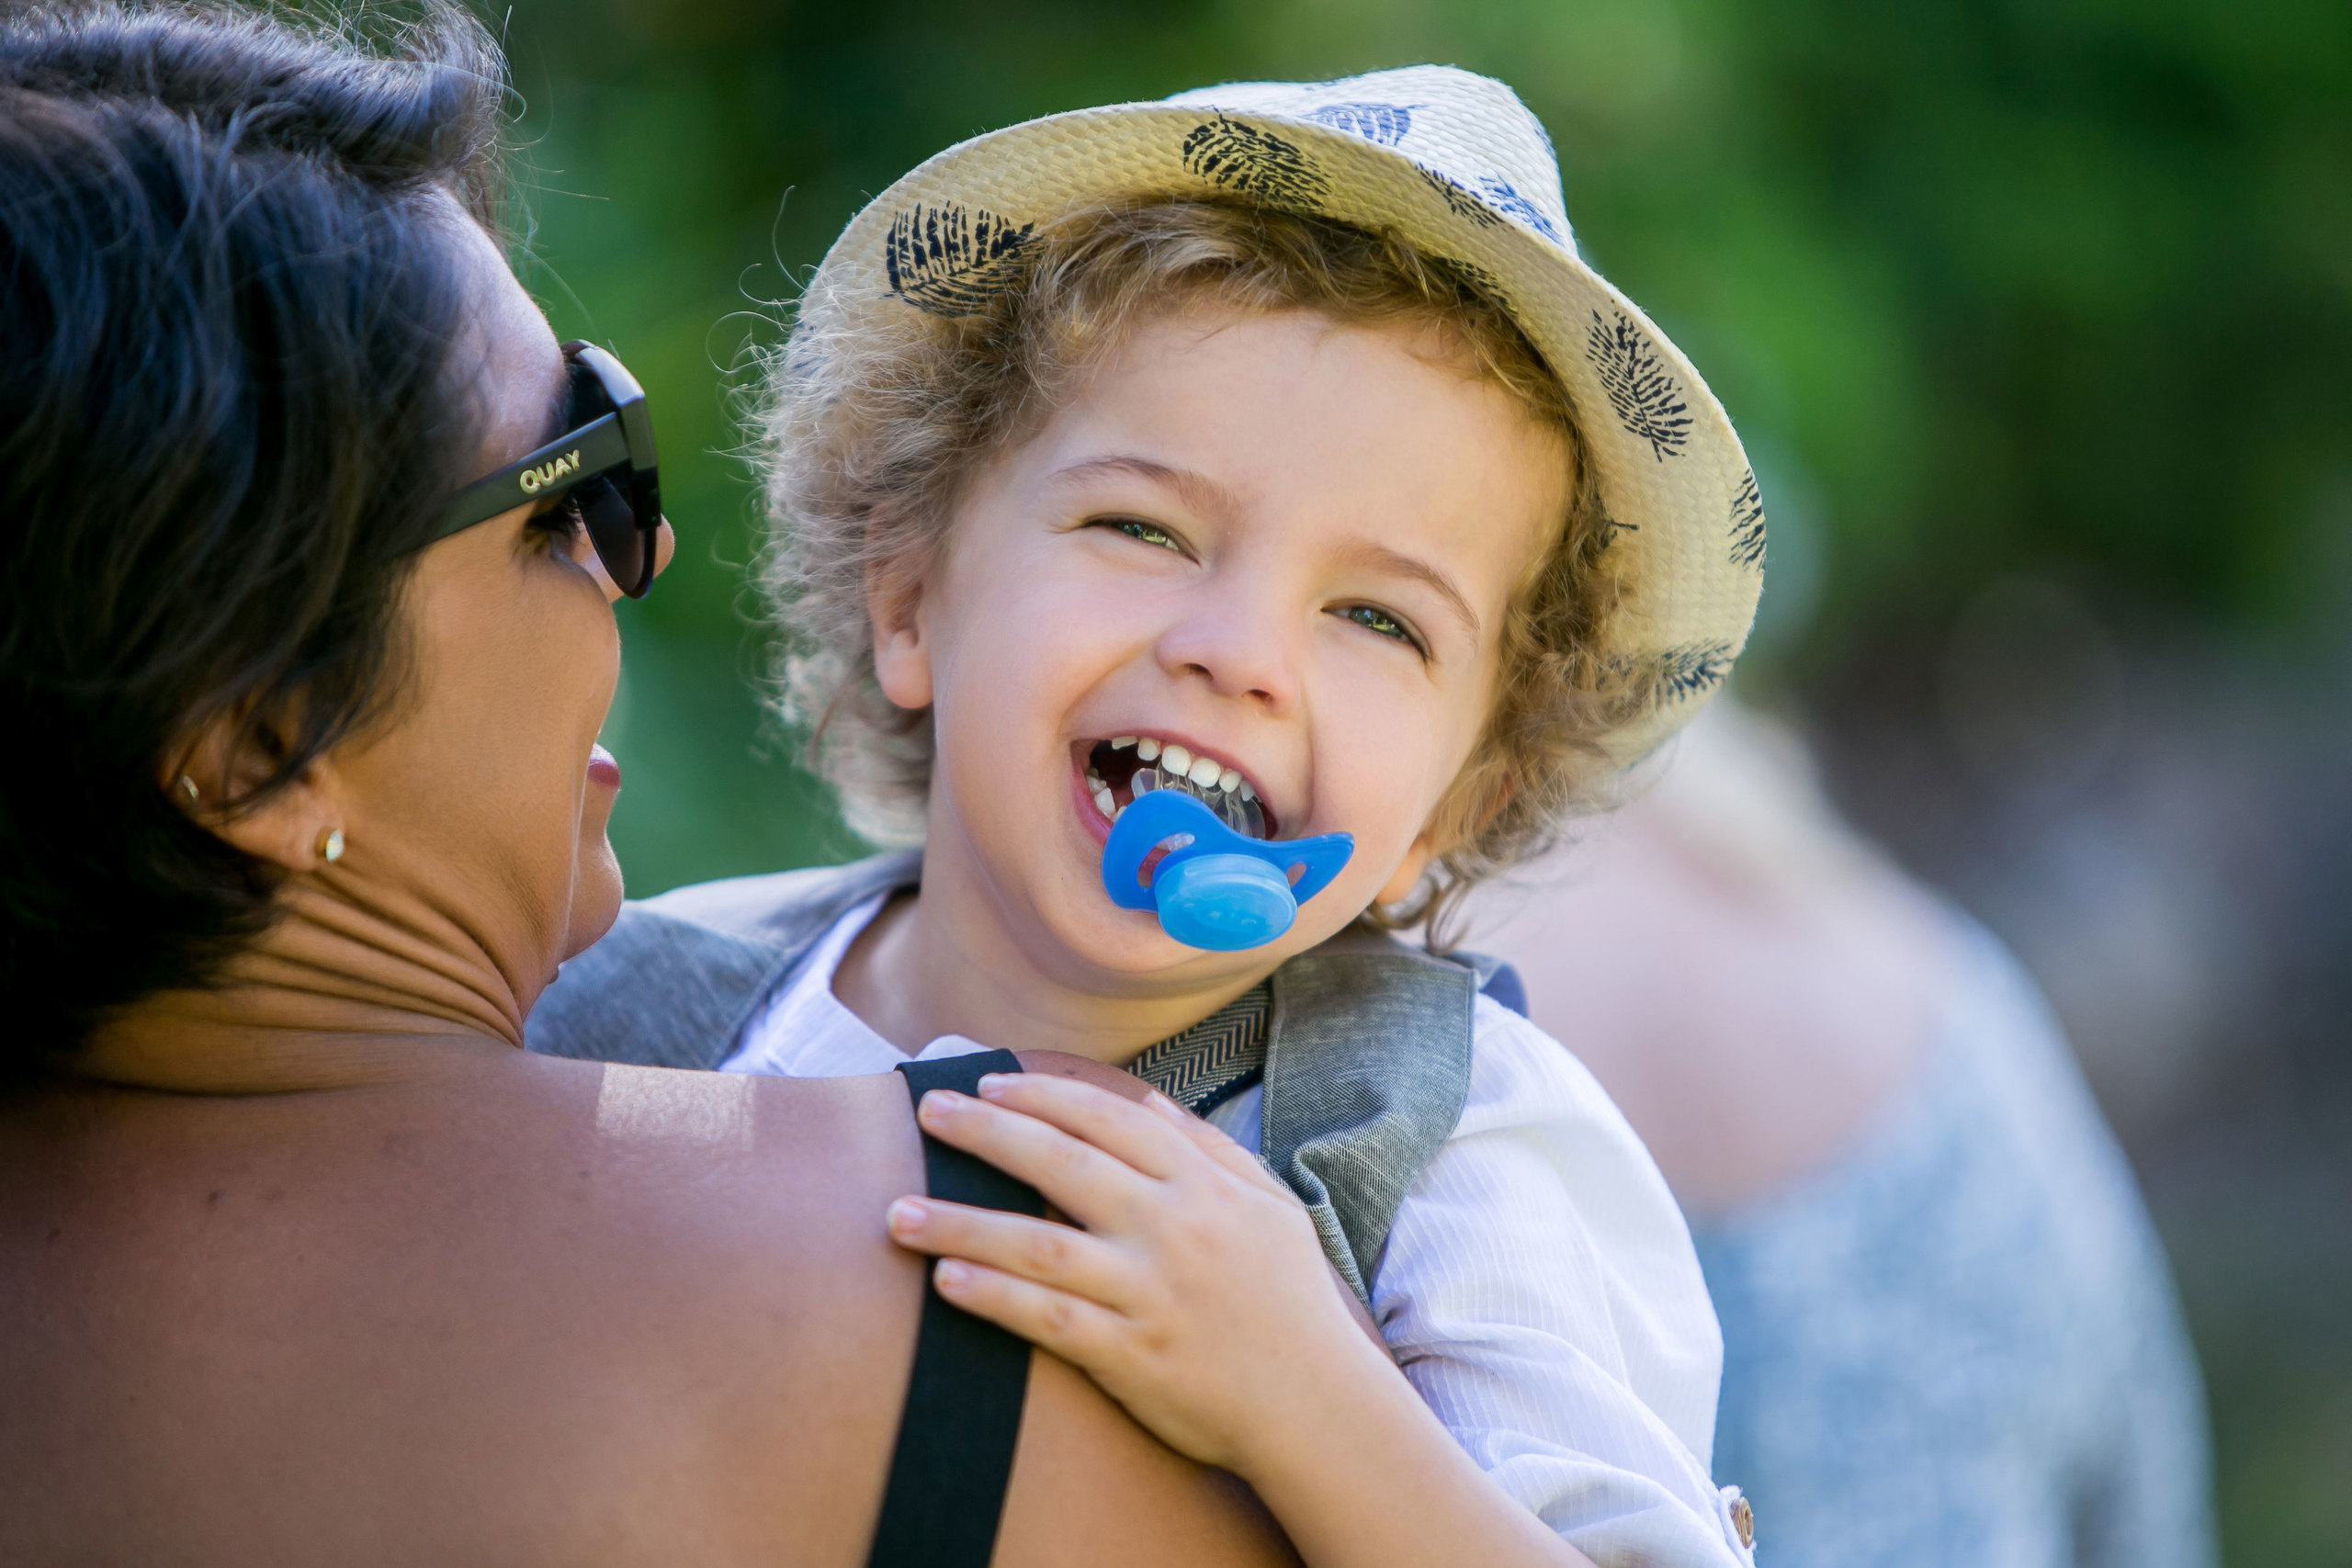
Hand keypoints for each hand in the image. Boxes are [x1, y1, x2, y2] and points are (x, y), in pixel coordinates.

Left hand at [884, 1072, 1395, 1477]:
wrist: (1319, 1407)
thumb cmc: (1291, 1304)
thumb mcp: (1270, 1207)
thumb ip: (1208, 1148)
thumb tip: (1148, 1101)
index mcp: (1202, 1185)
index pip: (1107, 1118)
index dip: (1041, 1094)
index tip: (988, 1082)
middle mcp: (1172, 1227)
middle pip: (1060, 1161)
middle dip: (984, 1131)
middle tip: (927, 1110)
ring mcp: (1149, 1292)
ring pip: (1037, 1245)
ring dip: (960, 1223)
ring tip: (896, 1213)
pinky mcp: (1132, 1355)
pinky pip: (1049, 1320)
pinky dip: (995, 1298)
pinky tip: (948, 1282)